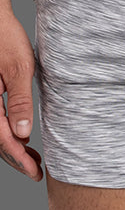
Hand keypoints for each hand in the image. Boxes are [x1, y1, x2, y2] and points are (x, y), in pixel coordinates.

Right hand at [0, 11, 42, 181]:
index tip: (35, 172)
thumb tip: (22, 132)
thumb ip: (20, 101)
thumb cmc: (5, 37)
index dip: (18, 158)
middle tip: (36, 171)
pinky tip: (21, 137)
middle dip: (16, 158)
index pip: (1, 138)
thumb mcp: (19, 68)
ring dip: (12, 147)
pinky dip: (7, 132)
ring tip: (32, 158)